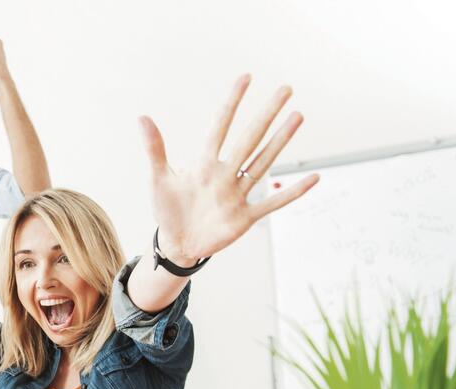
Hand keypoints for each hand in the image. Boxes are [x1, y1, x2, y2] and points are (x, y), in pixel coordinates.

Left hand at [140, 74, 318, 265]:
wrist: (177, 243)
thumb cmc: (167, 210)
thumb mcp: (158, 179)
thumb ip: (155, 149)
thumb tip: (142, 117)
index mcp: (204, 164)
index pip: (221, 126)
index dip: (232, 103)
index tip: (245, 78)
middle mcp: (225, 174)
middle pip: (250, 138)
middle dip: (267, 114)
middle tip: (286, 89)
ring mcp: (238, 194)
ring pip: (264, 162)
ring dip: (280, 141)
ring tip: (297, 116)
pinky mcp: (245, 217)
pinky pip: (273, 203)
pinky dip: (292, 192)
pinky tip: (314, 178)